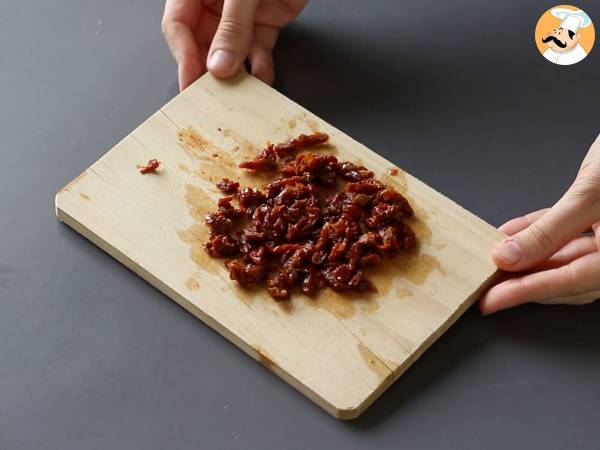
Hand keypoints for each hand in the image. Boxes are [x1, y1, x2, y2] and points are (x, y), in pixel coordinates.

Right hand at [162, 0, 307, 89]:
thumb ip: (232, 26)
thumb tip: (219, 66)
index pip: (179, 28)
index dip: (184, 59)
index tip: (191, 86)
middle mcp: (213, 4)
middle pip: (203, 45)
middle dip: (210, 73)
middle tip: (215, 100)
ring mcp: (240, 14)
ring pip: (232, 52)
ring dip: (238, 74)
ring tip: (242, 95)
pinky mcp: (266, 20)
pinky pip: (259, 49)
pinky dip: (262, 66)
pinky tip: (263, 78)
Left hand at [480, 133, 599, 314]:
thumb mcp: (589, 197)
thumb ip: (549, 231)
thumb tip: (508, 257)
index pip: (569, 282)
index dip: (526, 293)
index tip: (491, 301)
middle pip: (565, 275)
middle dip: (522, 280)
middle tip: (485, 285)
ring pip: (562, 255)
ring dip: (526, 256)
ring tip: (491, 258)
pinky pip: (564, 232)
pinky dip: (538, 232)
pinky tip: (510, 235)